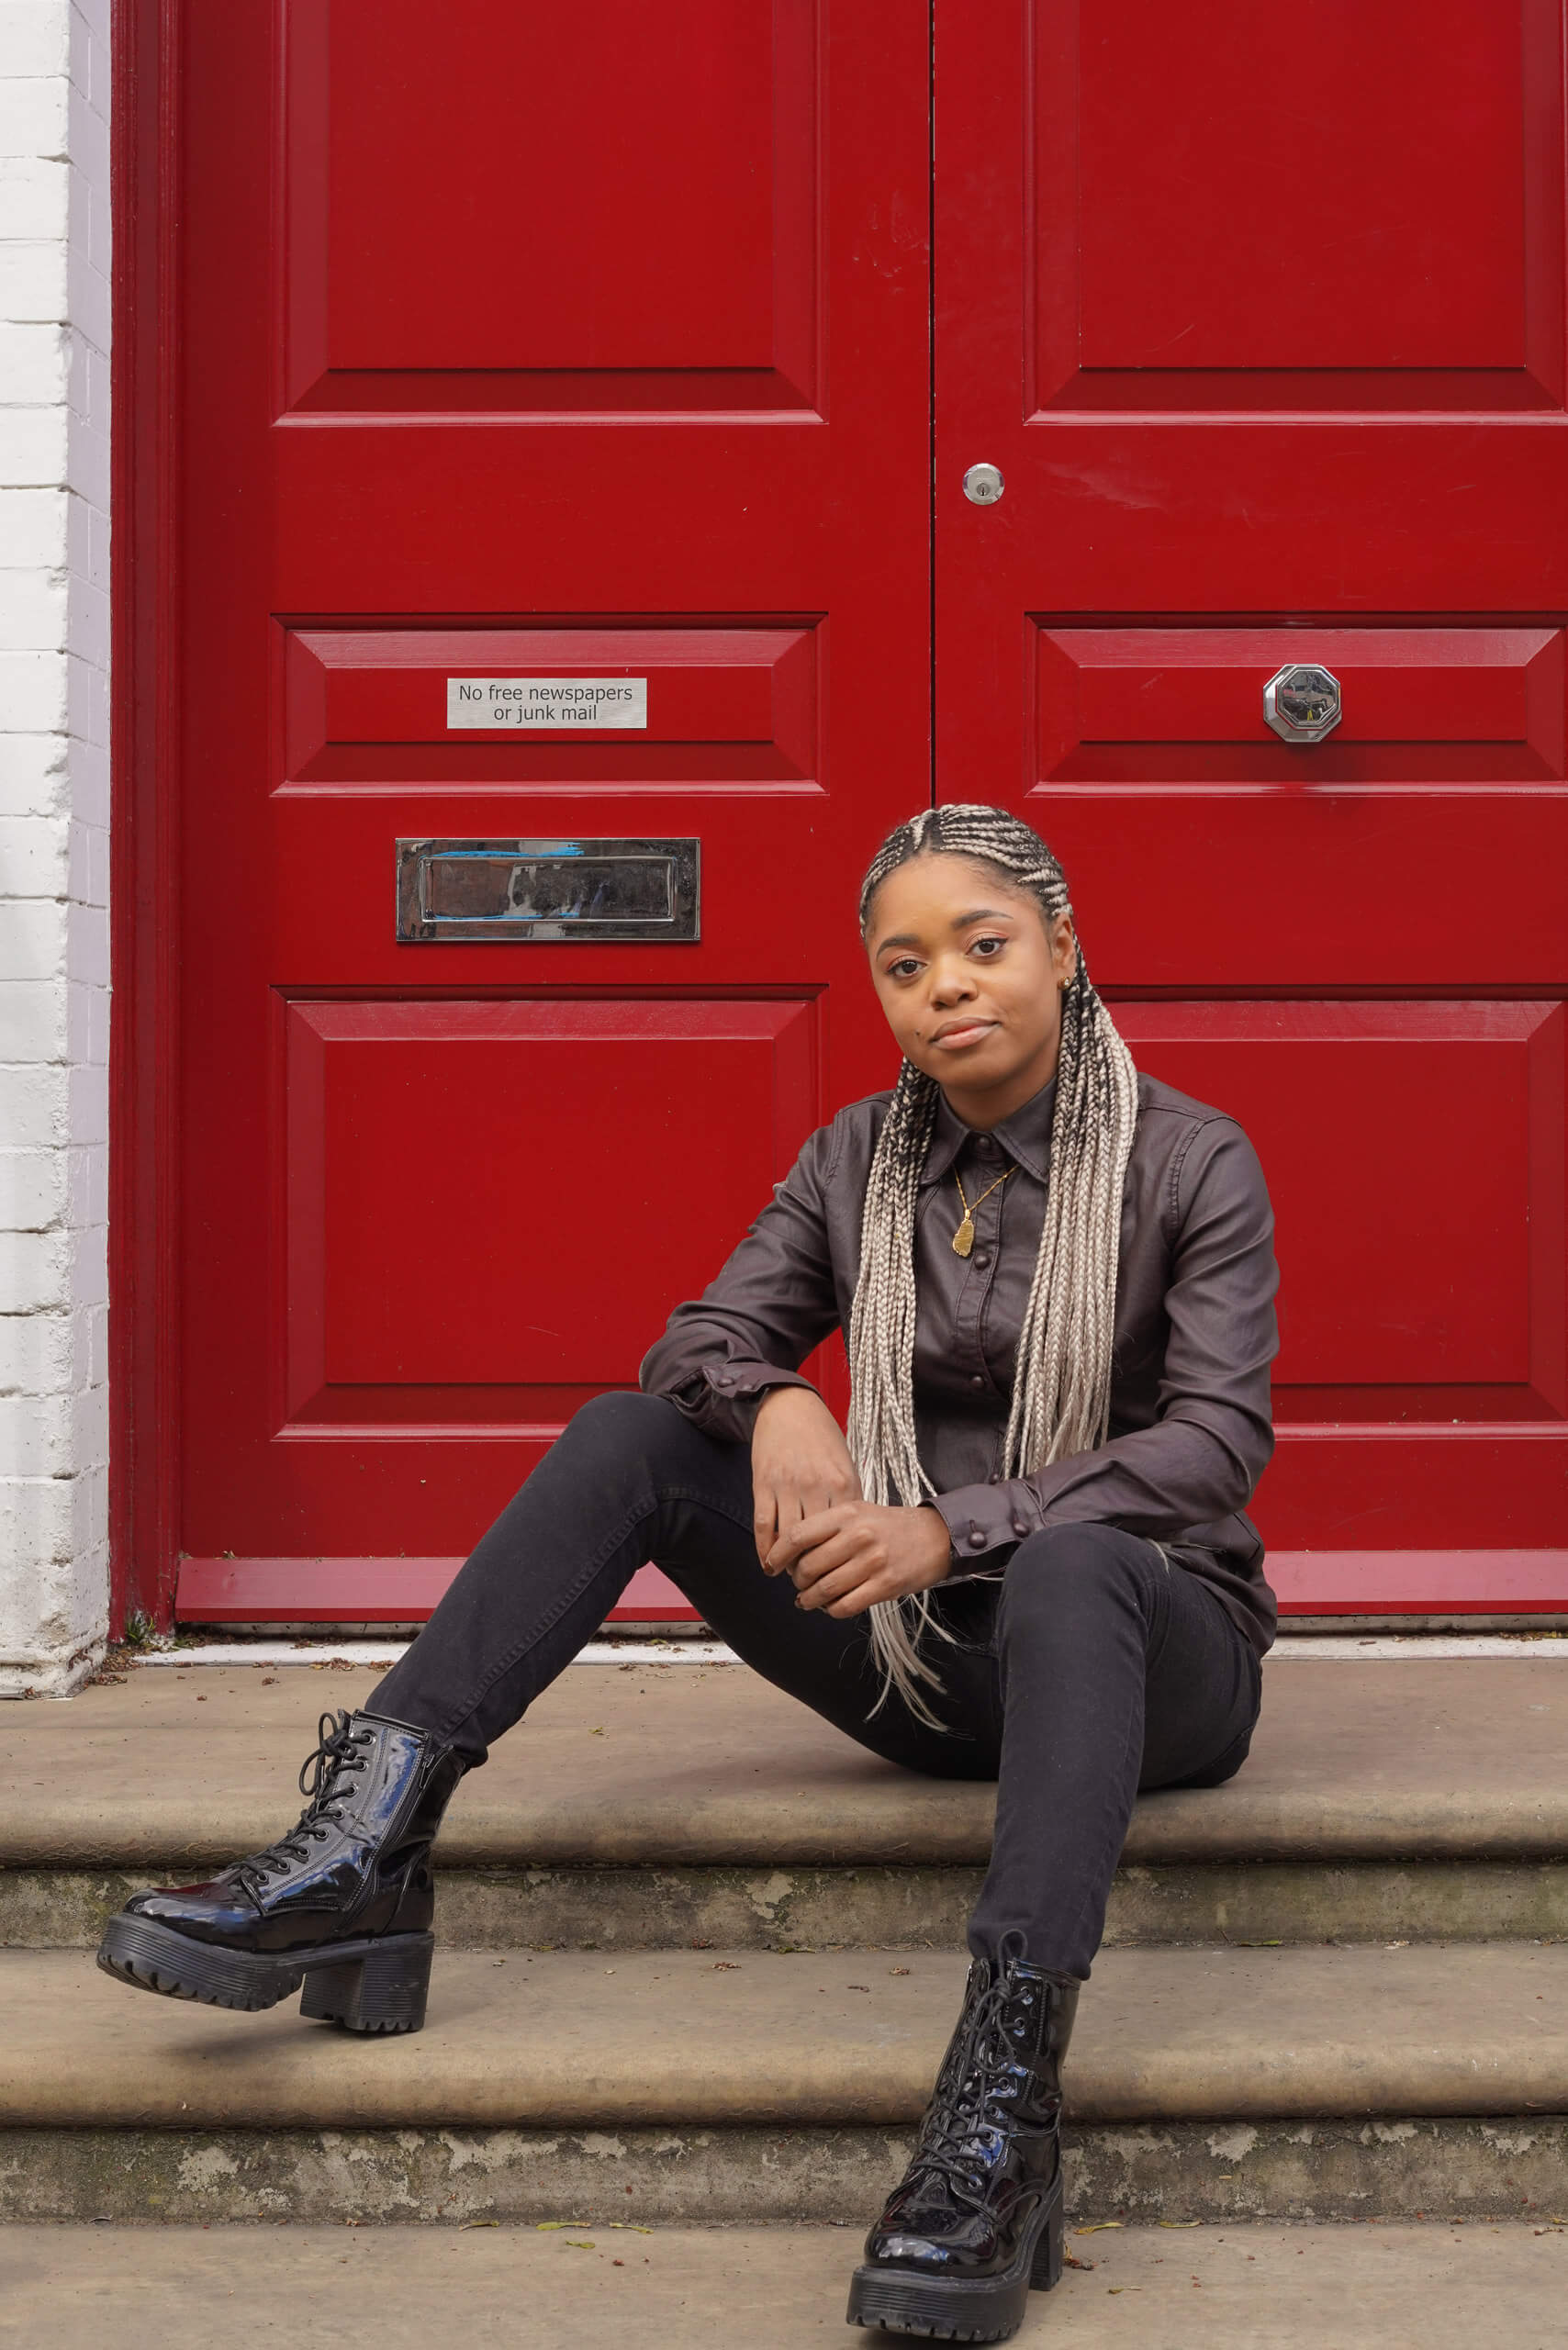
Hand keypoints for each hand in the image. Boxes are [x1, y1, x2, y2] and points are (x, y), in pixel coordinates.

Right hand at [750, 1385, 862, 1570]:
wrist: (790, 1406)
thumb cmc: (823, 1438)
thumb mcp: (845, 1465)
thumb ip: (849, 1499)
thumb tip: (853, 1539)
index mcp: (842, 1484)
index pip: (843, 1536)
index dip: (840, 1562)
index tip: (839, 1577)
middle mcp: (816, 1487)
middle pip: (816, 1542)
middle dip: (813, 1568)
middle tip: (812, 1584)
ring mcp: (787, 1485)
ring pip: (788, 1539)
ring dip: (787, 1564)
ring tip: (789, 1577)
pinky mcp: (763, 1483)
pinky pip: (763, 1525)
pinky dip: (764, 1550)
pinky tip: (768, 1563)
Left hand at [765, 1499, 953, 1619]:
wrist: (936, 1537)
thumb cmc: (890, 1526)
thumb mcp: (858, 1512)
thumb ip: (827, 1527)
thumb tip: (790, 1552)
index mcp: (847, 1513)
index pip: (798, 1535)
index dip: (778, 1554)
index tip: (771, 1565)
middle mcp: (858, 1535)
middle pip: (808, 1566)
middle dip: (797, 1581)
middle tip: (798, 1584)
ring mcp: (873, 1561)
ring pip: (825, 1589)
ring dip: (810, 1600)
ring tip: (807, 1600)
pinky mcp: (885, 1585)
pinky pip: (846, 1605)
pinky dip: (832, 1610)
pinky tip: (831, 1606)